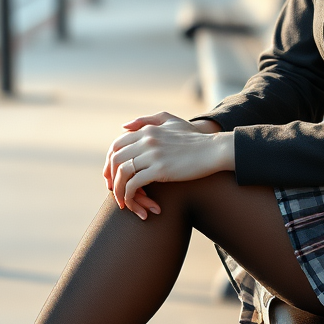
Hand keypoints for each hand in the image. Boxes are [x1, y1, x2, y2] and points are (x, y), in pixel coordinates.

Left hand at [103, 112, 232, 218]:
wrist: (214, 150)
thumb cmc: (194, 139)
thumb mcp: (171, 122)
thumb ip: (148, 120)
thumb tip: (123, 126)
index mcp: (148, 130)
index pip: (117, 144)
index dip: (110, 162)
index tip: (111, 175)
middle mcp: (147, 140)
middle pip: (115, 158)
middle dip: (110, 176)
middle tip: (114, 190)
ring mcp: (153, 154)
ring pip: (122, 173)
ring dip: (118, 189)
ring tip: (122, 201)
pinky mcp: (160, 170)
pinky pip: (134, 184)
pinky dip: (129, 195)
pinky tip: (132, 203)